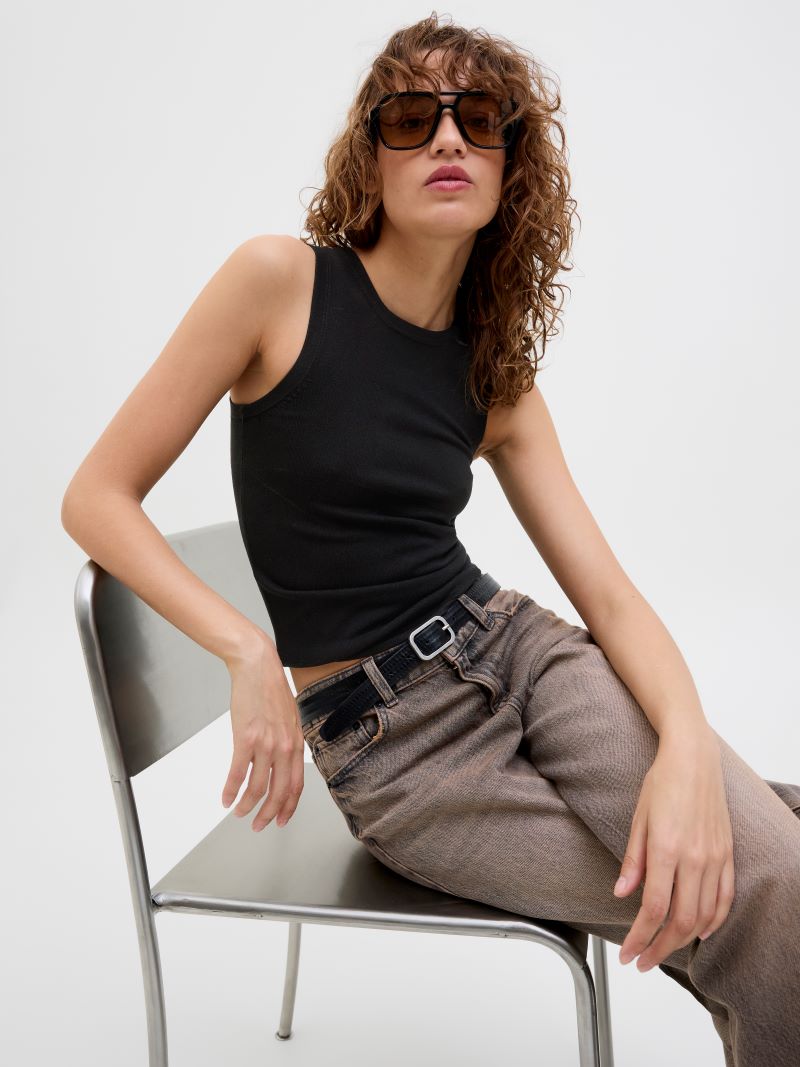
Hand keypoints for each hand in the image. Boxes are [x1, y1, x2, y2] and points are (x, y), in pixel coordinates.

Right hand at [221, 636, 304, 830]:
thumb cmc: (271, 689)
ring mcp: (266, 744)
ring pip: (258, 787)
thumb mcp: (290, 718)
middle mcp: (285, 747)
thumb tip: (281, 761)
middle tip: (259, 825)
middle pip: (280, 792)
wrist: (258, 667)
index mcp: (296, 743)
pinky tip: (225, 798)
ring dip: (247, 806)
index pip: (296, 784)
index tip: (281, 819)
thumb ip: (288, 741)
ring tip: (239, 813)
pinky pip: (238, 773)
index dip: (289, 806)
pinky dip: (231, 790)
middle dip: (269, 814)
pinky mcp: (246, 738)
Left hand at [615, 727, 734, 971]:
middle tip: (641, 961)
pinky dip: (714, 920)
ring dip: (684, 940)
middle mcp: (695, 858)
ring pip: (704, 915)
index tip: (628, 953)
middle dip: (659, 948)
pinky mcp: (727, 854)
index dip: (640, 937)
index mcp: (667, 849)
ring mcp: (715, 857)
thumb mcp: (638, 819)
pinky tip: (700, 931)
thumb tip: (621, 894)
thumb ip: (632, 861)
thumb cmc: (662, 783)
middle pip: (680, 920)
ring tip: (664, 949)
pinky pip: (724, 897)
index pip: (654, 908)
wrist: (693, 759)